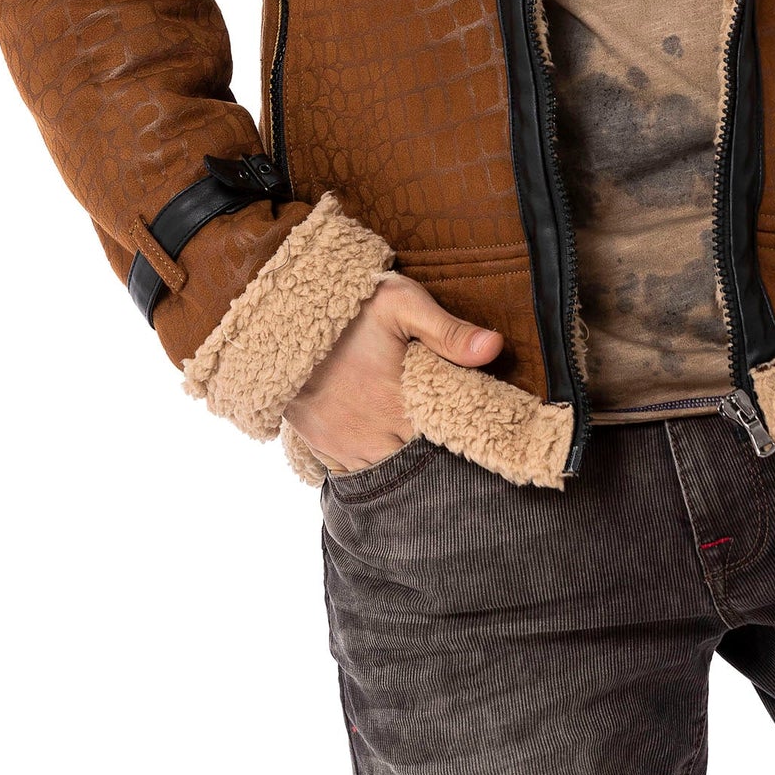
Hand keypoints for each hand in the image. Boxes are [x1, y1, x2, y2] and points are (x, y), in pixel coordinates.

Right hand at [282, 272, 502, 474]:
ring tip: (409, 430)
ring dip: (400, 455)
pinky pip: (354, 470)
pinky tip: (381, 440)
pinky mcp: (322, 445)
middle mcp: (374, 435)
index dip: (457, 434)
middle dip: (430, 446)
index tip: (468, 424)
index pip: (444, 439)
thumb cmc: (348, 307)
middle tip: (438, 424)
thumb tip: (496, 347)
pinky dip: (370, 460)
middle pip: (416, 457)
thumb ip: (448, 331)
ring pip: (386, 468)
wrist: (278, 318)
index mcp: (400, 404)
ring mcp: (345, 444)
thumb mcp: (401, 304)